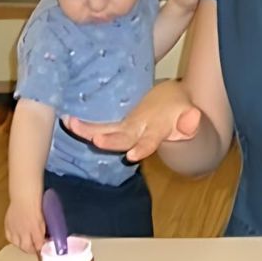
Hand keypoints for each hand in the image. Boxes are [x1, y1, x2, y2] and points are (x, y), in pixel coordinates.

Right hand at [5, 199, 45, 253]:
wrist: (24, 197)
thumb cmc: (37, 205)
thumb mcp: (43, 220)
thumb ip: (42, 231)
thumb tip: (44, 239)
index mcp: (35, 229)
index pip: (38, 245)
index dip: (41, 248)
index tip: (43, 248)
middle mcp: (24, 231)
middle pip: (26, 248)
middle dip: (31, 250)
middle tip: (34, 249)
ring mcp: (14, 229)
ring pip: (17, 245)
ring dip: (22, 246)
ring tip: (26, 244)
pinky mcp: (7, 226)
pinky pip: (9, 238)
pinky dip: (13, 240)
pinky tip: (17, 239)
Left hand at [64, 80, 201, 162]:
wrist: (171, 106)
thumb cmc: (178, 110)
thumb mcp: (189, 115)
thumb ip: (190, 121)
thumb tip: (193, 118)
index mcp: (156, 132)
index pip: (150, 141)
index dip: (142, 148)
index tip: (133, 155)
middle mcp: (137, 133)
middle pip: (123, 139)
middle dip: (110, 141)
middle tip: (96, 140)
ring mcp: (125, 128)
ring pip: (106, 131)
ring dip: (89, 130)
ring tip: (72, 123)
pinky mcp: (116, 121)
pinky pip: (98, 123)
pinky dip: (83, 124)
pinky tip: (67, 118)